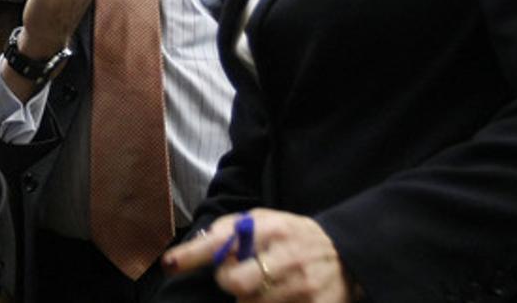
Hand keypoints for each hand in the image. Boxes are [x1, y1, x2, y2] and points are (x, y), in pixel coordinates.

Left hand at [163, 209, 353, 302]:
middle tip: (237, 279)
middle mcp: (286, 257)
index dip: (193, 255)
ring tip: (266, 287)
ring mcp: (302, 288)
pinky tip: (279, 299)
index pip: (223, 242)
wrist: (347, 257)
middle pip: (236, 283)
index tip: (170, 264)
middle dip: (228, 283)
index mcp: (270, 229)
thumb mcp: (266, 221)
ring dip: (250, 301)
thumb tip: (192, 247)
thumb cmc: (293, 238)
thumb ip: (230, 230)